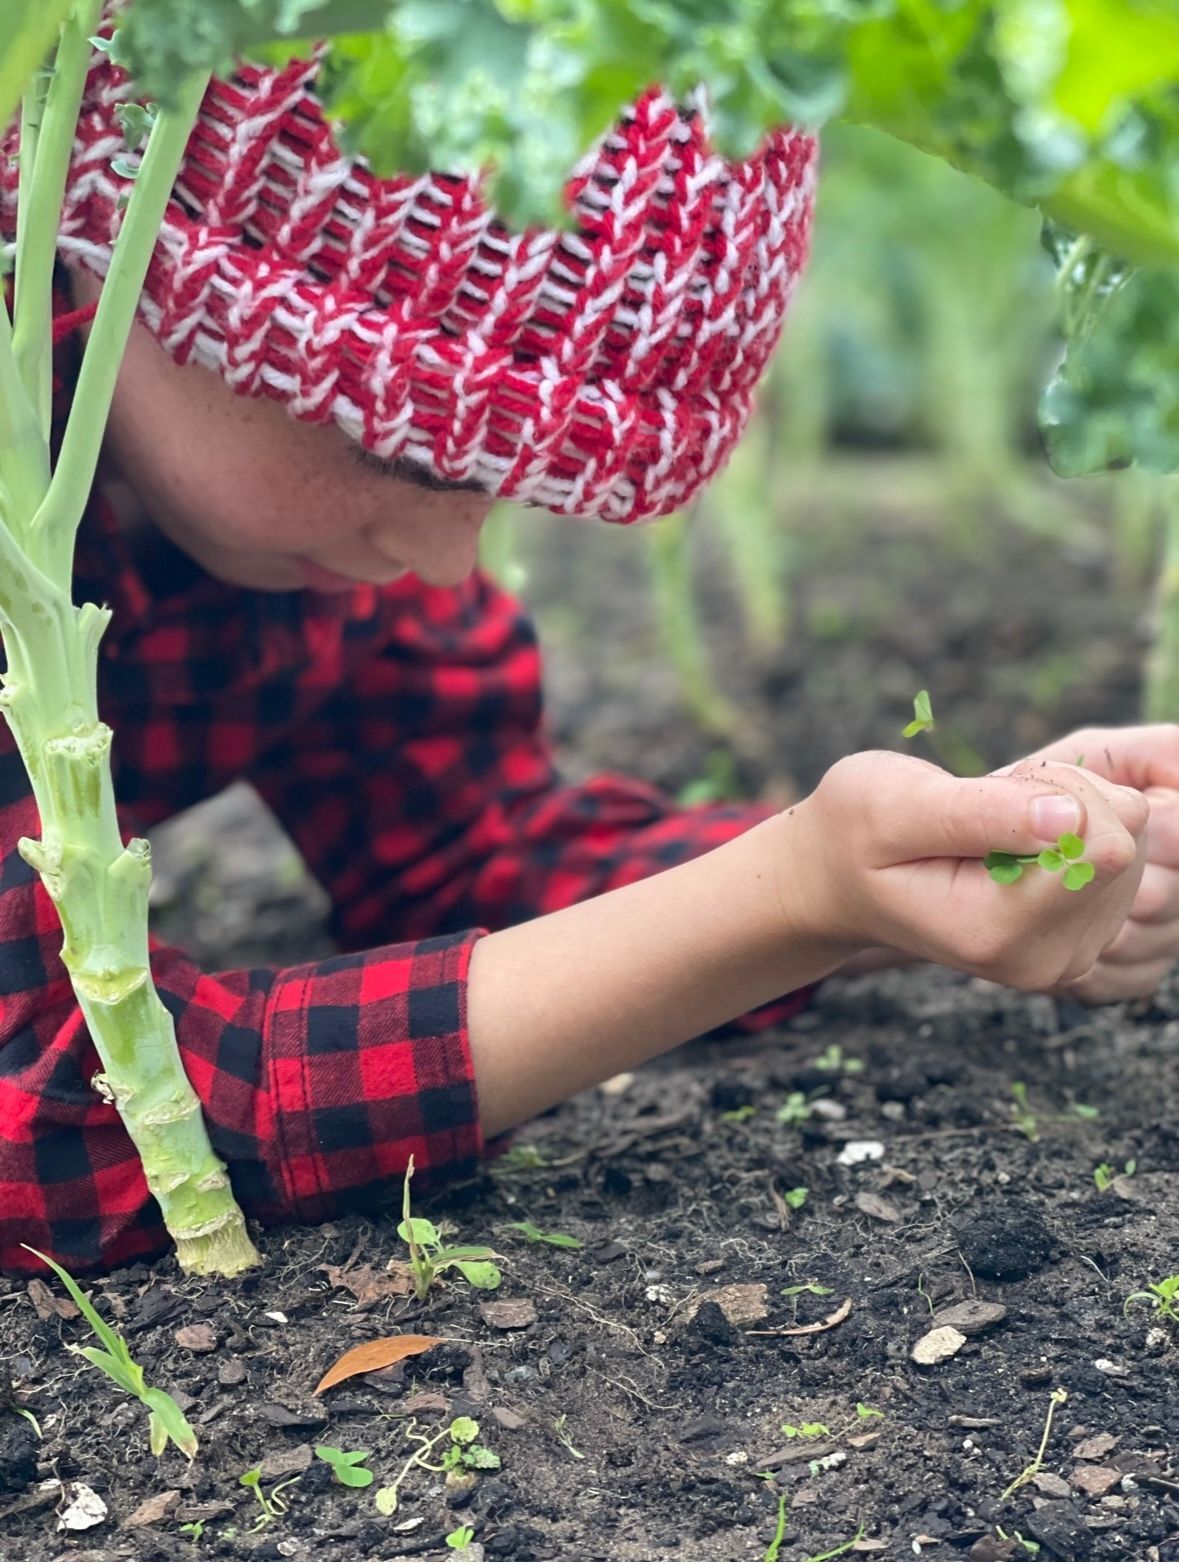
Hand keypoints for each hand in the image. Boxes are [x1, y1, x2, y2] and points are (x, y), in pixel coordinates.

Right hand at [793, 751, 1147, 991]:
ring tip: (998, 822)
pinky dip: (1082, 830)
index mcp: (996, 934)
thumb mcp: (892, 807)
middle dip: (1068, 797)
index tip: (993, 791)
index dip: (1055, 791)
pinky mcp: (1084, 941)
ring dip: (1074, 810)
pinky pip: (1127, 858)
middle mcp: (1044, 961)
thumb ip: (979, 815)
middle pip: (1125, 843)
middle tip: (991, 803)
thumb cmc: (856, 835)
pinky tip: (1022, 839)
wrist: (840, 882)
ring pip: (1133, 844)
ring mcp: (1068, 958)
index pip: (1101, 846)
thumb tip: (1070, 820)